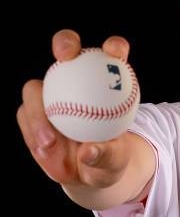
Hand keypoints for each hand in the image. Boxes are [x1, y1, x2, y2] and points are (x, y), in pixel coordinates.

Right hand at [17, 29, 132, 188]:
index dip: (115, 46)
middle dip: (65, 43)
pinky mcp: (31, 111)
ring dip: (39, 114)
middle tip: (65, 58)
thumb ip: (106, 155)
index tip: (115, 53)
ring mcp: (50, 94)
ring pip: (35, 89)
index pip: (114, 54)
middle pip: (66, 48)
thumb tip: (88, 151)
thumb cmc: (110, 161)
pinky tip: (44, 152)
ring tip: (50, 143)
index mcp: (107, 83)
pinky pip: (26, 117)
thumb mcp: (115, 162)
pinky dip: (33, 135)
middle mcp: (76, 80)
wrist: (89, 173)